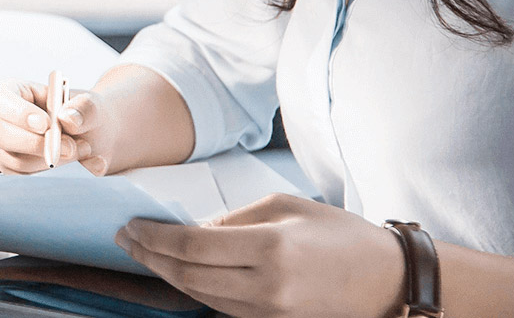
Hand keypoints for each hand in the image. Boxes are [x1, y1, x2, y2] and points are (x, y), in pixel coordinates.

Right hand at [0, 77, 116, 174]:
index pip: (1, 99)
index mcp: (11, 92)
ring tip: (78, 150)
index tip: (46, 124)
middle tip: (70, 146)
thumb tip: (68, 118)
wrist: (89, 137)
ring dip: (51, 160)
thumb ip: (84, 108)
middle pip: (0, 133)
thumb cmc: (81, 115)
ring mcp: (0, 146)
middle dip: (37, 144)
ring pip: (16, 160)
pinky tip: (68, 161)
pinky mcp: (9, 168)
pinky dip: (50, 174)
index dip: (19, 113)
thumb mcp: (90, 105)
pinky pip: (24, 177)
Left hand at [115, 193, 404, 317]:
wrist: (388, 281)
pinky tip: (178, 271)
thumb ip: (235, 219)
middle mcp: (267, 287)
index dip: (155, 237)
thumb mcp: (286, 206)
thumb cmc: (340, 234)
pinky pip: (221, 307)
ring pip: (200, 296)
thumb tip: (194, 231)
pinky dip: (195, 288)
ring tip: (144, 253)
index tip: (132, 225)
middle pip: (188, 276)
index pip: (193, 246)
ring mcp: (270, 312)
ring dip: (167, 275)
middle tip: (126, 239)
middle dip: (150, 257)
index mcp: (271, 249)